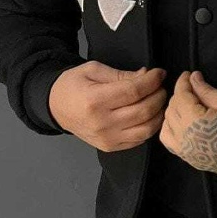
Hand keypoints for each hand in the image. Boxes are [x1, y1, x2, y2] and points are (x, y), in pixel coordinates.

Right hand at [48, 61, 167, 151]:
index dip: (152, 81)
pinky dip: (150, 127)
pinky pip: (139, 140)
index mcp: (95, 100)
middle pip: (143, 110)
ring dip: (159, 113)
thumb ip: (121, 74)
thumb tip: (146, 75)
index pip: (133, 91)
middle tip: (160, 86)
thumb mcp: (93, 70)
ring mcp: (107, 138)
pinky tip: (150, 115)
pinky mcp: (110, 147)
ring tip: (158, 100)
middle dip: (158, 96)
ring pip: (146, 129)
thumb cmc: (73, 86)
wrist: (56, 108)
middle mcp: (102, 123)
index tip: (159, 73)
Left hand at [159, 70, 216, 180]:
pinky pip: (170, 142)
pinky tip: (183, 121)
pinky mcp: (191, 160)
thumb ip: (207, 91)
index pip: (181, 97)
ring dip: (174, 111)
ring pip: (167, 125)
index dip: (183, 82)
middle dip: (180, 95)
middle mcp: (186, 140)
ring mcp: (187, 153)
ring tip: (189, 103)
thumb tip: (192, 78)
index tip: (188, 74)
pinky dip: (171, 128)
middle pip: (172, 110)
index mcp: (197, 124)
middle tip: (193, 87)